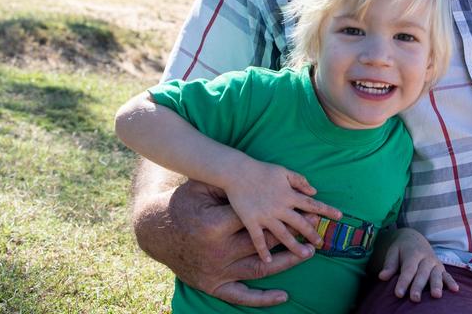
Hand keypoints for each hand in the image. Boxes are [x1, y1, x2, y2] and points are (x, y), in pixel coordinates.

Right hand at [137, 175, 309, 306]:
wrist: (158, 233)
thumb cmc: (183, 205)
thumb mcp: (200, 188)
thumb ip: (227, 184)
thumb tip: (254, 174)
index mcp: (215, 225)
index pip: (255, 219)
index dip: (280, 211)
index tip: (302, 206)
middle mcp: (218, 252)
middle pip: (263, 242)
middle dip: (291, 232)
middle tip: (313, 224)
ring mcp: (218, 271)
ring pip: (260, 268)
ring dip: (287, 261)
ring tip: (309, 251)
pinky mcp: (215, 286)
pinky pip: (242, 296)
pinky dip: (263, 298)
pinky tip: (284, 295)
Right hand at [221, 159, 343, 262]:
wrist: (237, 172)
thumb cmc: (261, 170)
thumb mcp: (284, 172)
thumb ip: (300, 181)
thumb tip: (315, 190)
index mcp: (289, 195)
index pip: (312, 204)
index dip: (327, 210)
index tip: (340, 216)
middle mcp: (280, 207)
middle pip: (300, 223)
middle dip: (312, 234)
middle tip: (321, 243)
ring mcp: (266, 216)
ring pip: (283, 235)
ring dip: (295, 246)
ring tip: (305, 254)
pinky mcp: (251, 221)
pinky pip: (258, 239)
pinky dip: (263, 250)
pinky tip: (268, 260)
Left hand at [376, 228, 458, 301]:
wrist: (415, 238)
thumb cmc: (401, 249)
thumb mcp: (393, 252)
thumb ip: (389, 265)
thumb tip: (382, 276)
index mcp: (413, 254)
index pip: (408, 270)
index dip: (403, 282)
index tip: (398, 294)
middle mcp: (426, 258)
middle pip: (422, 274)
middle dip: (418, 286)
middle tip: (415, 299)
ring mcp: (435, 263)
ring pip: (436, 275)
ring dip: (436, 285)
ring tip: (436, 296)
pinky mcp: (441, 268)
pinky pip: (447, 275)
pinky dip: (451, 282)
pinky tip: (455, 290)